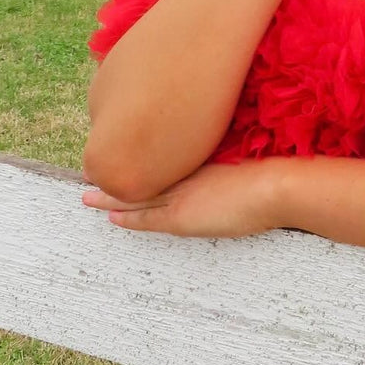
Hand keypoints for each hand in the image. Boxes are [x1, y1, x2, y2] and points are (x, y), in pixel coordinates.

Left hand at [81, 160, 283, 237]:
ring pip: (139, 192)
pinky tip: (108, 214)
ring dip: (112, 191)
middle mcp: (188, 170)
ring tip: (88, 190)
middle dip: (122, 169)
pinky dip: (126, 215)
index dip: (145, 154)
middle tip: (96, 163)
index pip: (167, 155)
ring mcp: (183, 192)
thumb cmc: (275, 168)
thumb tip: (239, 152)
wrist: (276, 184)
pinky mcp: (181, 217)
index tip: (130, 147)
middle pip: (147, 170)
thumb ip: (239, 153)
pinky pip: (145, 217)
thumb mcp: (254, 154)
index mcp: (204, 155)